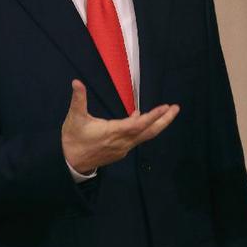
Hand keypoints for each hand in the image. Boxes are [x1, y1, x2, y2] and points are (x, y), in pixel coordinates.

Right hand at [61, 79, 179, 173]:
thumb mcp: (75, 118)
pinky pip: (137, 139)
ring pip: (145, 136)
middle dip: (165, 120)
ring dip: (157, 124)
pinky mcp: (120, 151)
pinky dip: (144, 129)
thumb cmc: (73, 139)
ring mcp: (123, 148)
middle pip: (149, 132)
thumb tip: (76, 82)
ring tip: (166, 112)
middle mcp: (123, 142)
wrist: (69, 164)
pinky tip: (141, 119)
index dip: (153, 116)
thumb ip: (78, 99)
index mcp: (114, 132)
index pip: (139, 124)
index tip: (165, 107)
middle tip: (176, 108)